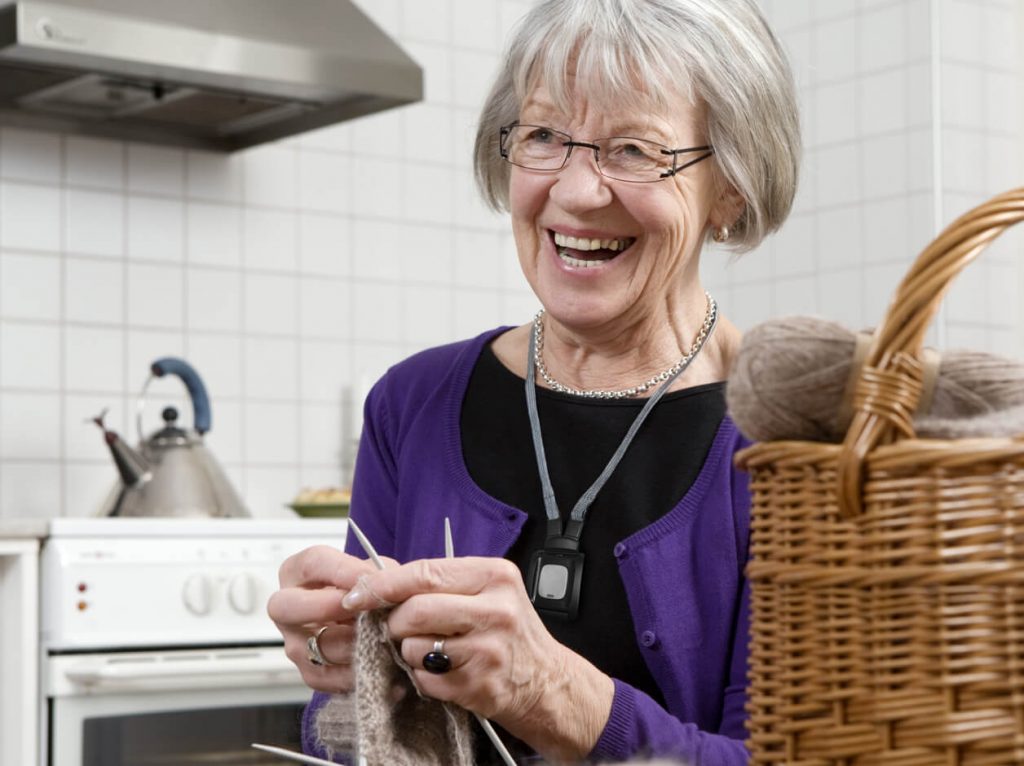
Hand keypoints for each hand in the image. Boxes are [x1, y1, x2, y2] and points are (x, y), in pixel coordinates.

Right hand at [266, 545, 381, 692]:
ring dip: (352, 643)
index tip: (369, 578)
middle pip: (286, 606)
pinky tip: (383, 664)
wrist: (373, 622)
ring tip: (381, 637)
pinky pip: (328, 677)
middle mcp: (288, 609)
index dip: (341, 570)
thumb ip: (377, 573)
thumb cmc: (367, 591)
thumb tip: (382, 583)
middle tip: (360, 609)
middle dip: (325, 606)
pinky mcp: (310, 672)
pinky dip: (358, 671)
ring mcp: (295, 643)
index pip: (311, 563)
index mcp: (299, 573)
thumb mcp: (373, 572)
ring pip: (313, 647)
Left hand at [340, 556, 614, 760]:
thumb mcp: (488, 592)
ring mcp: (488, 649)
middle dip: (395, 623)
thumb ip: (442, 583)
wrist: (547, 682)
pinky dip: (424, 678)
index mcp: (495, 576)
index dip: (383, 584)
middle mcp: (496, 609)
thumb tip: (378, 582)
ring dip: (409, 653)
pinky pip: (424, 678)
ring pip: (413, 646)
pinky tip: (446, 672)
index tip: (357, 592)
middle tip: (400, 628)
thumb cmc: (509, 633)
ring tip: (434, 652)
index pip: (424, 573)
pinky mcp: (479, 684)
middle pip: (414, 610)